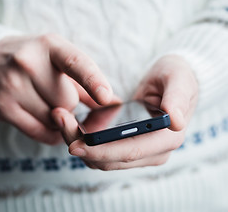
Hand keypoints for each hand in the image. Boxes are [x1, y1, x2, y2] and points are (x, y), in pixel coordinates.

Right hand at [0, 34, 112, 144]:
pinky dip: (49, 131)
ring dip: (57, 118)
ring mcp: (12, 86)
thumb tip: (114, 102)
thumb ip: (87, 81)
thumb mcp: (59, 59)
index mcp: (50, 46)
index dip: (93, 81)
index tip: (106, 98)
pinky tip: (44, 118)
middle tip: (56, 93)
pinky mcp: (1, 107)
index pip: (75, 63)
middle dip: (69, 103)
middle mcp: (28, 63)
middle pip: (68, 102)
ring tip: (43, 100)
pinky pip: (40, 132)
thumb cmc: (34, 59)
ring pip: (55, 120)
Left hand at [52, 55, 197, 169]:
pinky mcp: (128, 148)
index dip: (102, 151)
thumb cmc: (176, 78)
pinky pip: (102, 153)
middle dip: (83, 147)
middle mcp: (154, 153)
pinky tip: (72, 125)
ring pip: (102, 161)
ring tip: (61, 121)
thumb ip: (177, 98)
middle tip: (59, 122)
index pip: (130, 152)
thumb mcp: (179, 80)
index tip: (75, 144)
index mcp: (167, 139)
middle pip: (111, 161)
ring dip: (80, 145)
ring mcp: (140, 153)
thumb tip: (175, 122)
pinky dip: (85, 143)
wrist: (171, 82)